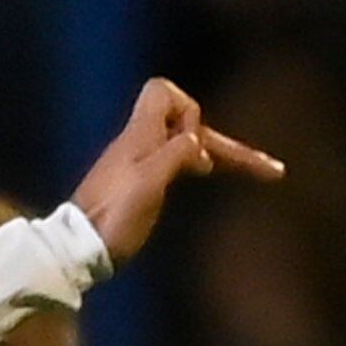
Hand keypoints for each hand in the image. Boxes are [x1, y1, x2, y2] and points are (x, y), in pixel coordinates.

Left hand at [67, 79, 281, 264]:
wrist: (77, 253)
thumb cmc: (113, 217)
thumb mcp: (150, 182)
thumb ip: (178, 153)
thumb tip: (197, 142)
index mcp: (139, 135)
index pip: (162, 92)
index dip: (187, 108)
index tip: (192, 138)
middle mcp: (138, 144)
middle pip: (186, 125)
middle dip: (224, 142)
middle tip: (268, 169)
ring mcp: (135, 165)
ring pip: (183, 146)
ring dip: (215, 153)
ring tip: (250, 170)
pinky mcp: (135, 186)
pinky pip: (173, 164)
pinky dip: (195, 166)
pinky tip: (205, 176)